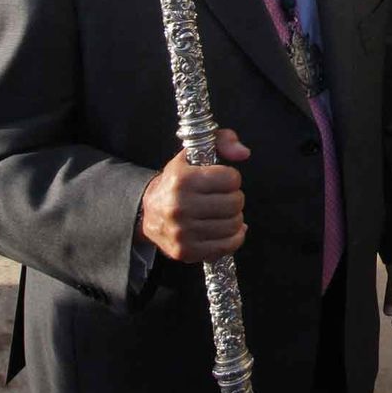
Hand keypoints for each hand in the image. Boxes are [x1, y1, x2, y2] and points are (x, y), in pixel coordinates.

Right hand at [137, 128, 250, 262]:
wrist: (147, 213)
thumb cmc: (178, 180)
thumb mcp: (194, 152)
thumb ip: (223, 141)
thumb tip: (244, 153)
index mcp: (182, 180)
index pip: (231, 178)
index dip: (231, 178)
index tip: (221, 180)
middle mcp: (180, 207)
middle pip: (235, 203)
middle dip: (234, 198)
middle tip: (222, 198)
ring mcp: (182, 232)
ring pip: (234, 225)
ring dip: (234, 218)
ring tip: (221, 213)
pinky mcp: (186, 251)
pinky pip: (227, 246)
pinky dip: (234, 237)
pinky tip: (225, 229)